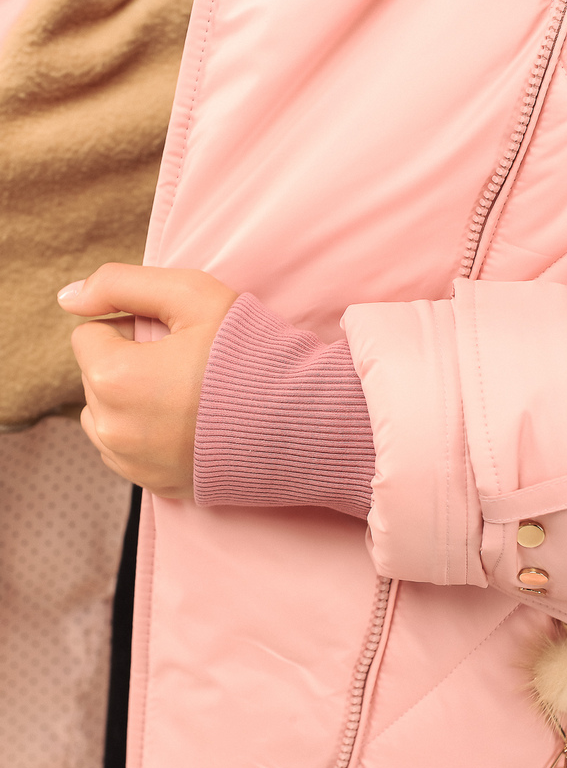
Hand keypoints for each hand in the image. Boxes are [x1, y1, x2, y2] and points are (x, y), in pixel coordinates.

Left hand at [57, 263, 237, 498]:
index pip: (89, 335)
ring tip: (187, 396)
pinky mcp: (152, 485)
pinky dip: (145, 434)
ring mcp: (131, 463)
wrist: (299, 420)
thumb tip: (66, 297)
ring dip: (131, 400)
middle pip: (97, 376)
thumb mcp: (192, 295)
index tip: (173, 337)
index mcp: (113, 377)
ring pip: (105, 415)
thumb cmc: (248, 352)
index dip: (131, 327)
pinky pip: (125, 449)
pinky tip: (188, 424)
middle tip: (187, 366)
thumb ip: (120, 283)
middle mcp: (112, 428)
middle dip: (130, 363)